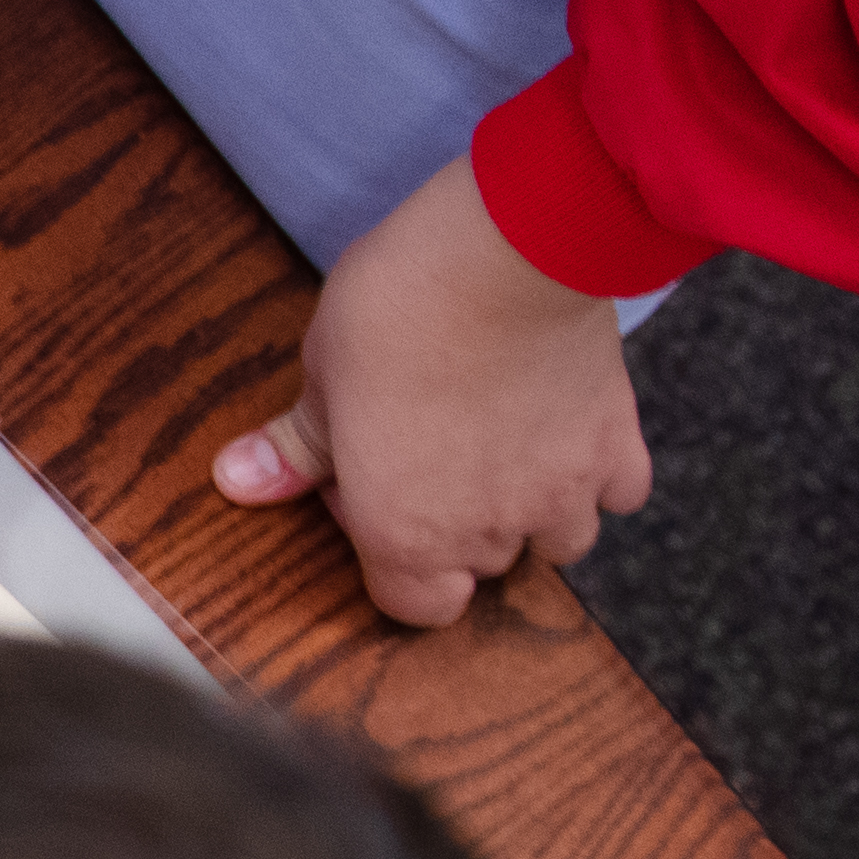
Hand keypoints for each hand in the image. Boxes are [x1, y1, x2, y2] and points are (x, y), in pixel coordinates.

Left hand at [215, 152, 651, 625]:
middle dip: (457, 524)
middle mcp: (491, 529)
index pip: (416, 607)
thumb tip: (237, 481)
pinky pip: (621, 492)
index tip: (371, 490)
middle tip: (430, 448)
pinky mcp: (616, 441)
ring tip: (503, 447)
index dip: (393, 561)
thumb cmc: (401, 309)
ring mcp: (564, 490)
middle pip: (483, 567)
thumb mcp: (322, 374)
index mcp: (407, 533)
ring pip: (561, 542)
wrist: (508, 250)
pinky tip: (568, 434)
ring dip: (535, 514)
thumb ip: (294, 446)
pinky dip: (602, 477)